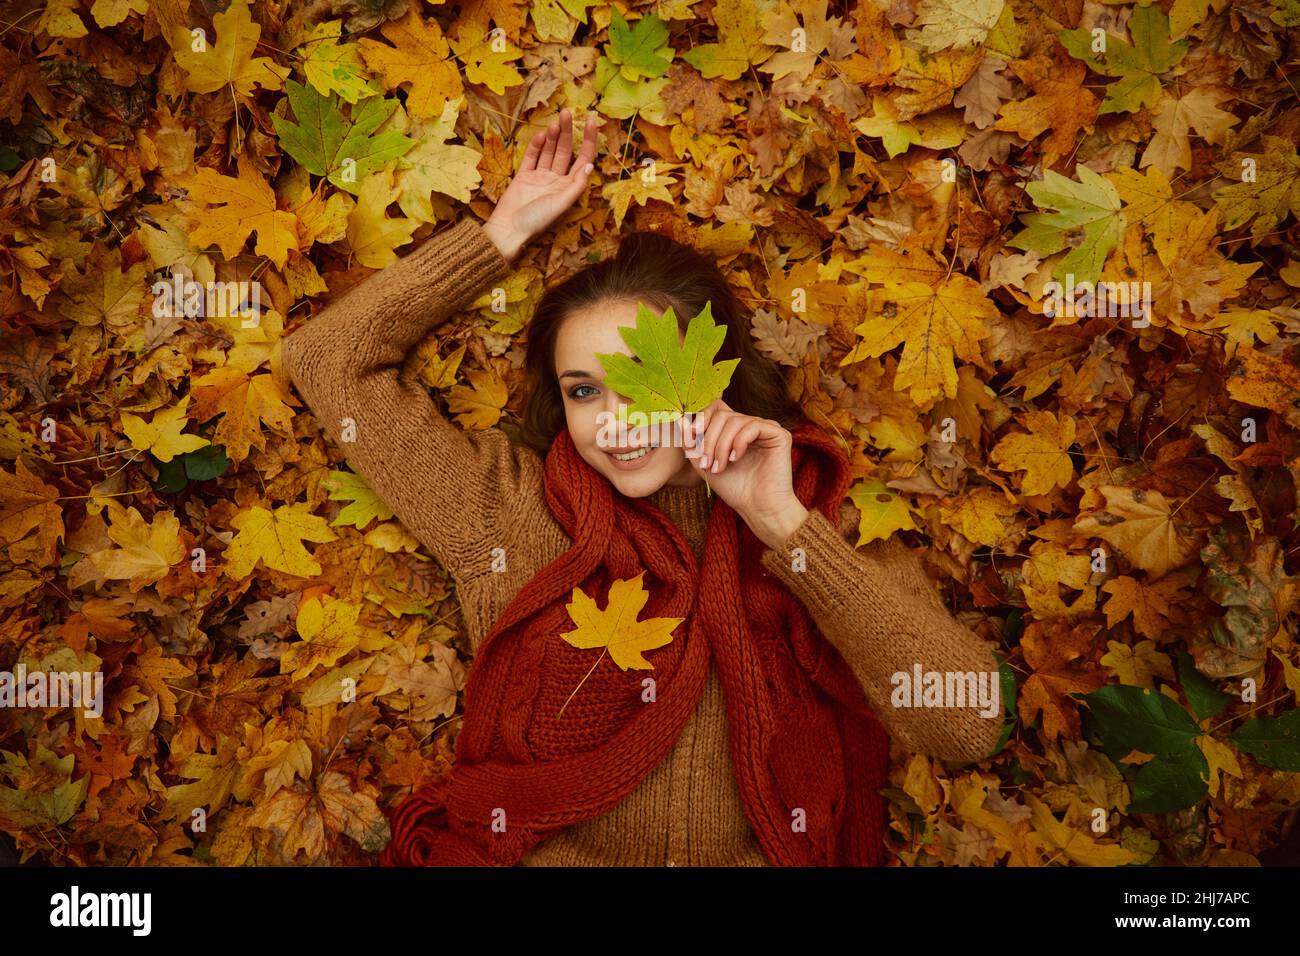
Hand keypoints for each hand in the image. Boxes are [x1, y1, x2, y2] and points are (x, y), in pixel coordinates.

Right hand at [483, 108, 598, 263]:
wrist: (509, 228)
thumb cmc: (537, 220)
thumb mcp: (562, 203)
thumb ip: (576, 185)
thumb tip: (590, 165)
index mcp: (569, 187)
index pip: (583, 159)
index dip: (588, 141)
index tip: (590, 121)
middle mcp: (556, 180)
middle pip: (565, 151)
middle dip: (567, 132)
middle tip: (566, 113)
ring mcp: (540, 177)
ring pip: (549, 151)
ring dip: (553, 136)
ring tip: (554, 122)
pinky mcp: (524, 176)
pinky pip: (532, 157)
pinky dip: (536, 146)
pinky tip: (542, 135)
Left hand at [684, 399, 808, 549]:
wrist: (757, 507)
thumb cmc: (733, 488)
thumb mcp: (703, 464)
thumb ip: (692, 443)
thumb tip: (680, 420)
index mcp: (735, 430)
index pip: (716, 408)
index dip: (701, 418)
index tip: (689, 436)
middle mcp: (751, 425)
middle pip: (722, 415)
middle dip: (709, 439)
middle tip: (705, 464)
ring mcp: (766, 428)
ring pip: (734, 420)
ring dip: (721, 446)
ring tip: (719, 467)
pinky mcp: (779, 435)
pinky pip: (752, 426)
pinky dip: (738, 442)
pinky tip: (736, 459)